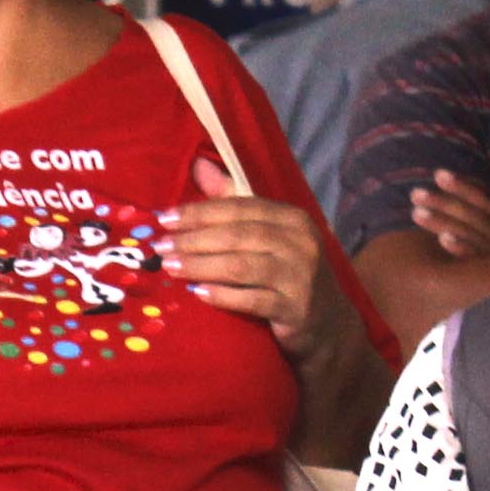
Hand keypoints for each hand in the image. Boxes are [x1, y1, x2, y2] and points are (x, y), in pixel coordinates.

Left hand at [157, 152, 348, 350]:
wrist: (329, 323)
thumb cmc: (288, 274)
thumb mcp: (268, 235)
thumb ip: (234, 203)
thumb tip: (199, 167)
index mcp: (292, 219)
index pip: (240, 208)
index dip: (200, 212)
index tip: (164, 219)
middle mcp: (300, 243)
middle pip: (238, 235)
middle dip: (194, 239)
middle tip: (161, 247)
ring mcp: (301, 276)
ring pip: (243, 266)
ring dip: (202, 265)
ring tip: (170, 267)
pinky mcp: (296, 308)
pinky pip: (254, 300)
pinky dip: (224, 295)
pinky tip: (198, 293)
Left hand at [406, 169, 489, 263]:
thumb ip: (481, 233)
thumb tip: (453, 217)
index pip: (485, 203)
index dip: (464, 187)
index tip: (439, 173)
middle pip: (475, 215)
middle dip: (445, 202)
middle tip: (415, 193)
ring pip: (473, 234)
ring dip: (443, 222)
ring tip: (415, 212)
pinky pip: (480, 261)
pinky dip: (463, 249)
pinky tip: (442, 241)